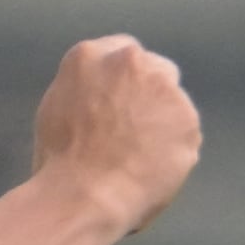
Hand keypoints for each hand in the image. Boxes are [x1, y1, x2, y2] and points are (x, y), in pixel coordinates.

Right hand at [30, 34, 200, 235]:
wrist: (87, 193)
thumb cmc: (60, 162)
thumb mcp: (57, 109)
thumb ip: (85, 91)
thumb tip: (100, 98)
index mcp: (90, 56)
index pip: (120, 51)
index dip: (125, 80)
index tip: (125, 99)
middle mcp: (129, 61)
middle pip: (155, 69)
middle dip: (151, 94)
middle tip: (139, 129)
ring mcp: (163, 87)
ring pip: (174, 102)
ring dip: (165, 122)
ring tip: (143, 157)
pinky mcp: (187, 117)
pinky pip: (186, 133)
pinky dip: (177, 149)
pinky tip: (155, 169)